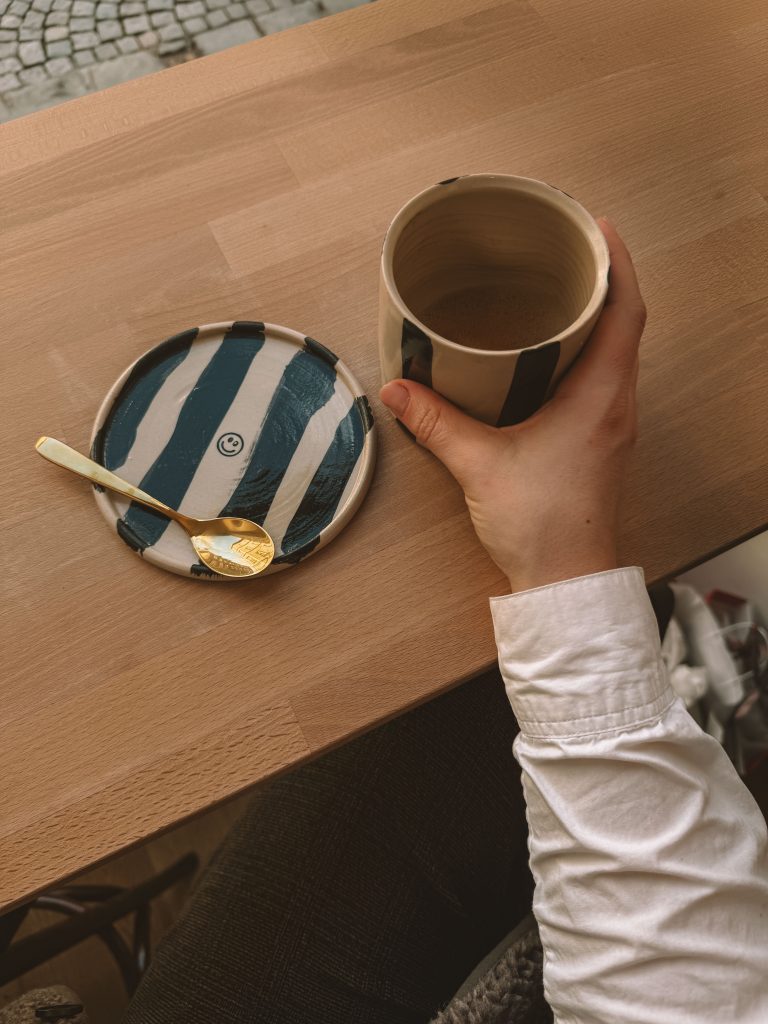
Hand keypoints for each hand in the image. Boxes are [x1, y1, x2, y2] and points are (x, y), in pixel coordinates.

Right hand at [379, 217, 645, 592]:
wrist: (565, 579)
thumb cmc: (541, 524)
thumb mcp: (480, 465)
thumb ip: (437, 423)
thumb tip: (398, 388)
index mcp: (600, 398)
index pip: (626, 312)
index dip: (617, 263)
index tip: (596, 227)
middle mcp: (616, 404)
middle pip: (625, 324)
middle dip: (602, 279)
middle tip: (566, 247)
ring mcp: (610, 424)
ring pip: (615, 352)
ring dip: (595, 316)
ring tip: (556, 288)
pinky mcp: (597, 440)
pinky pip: (601, 379)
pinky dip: (583, 352)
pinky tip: (547, 352)